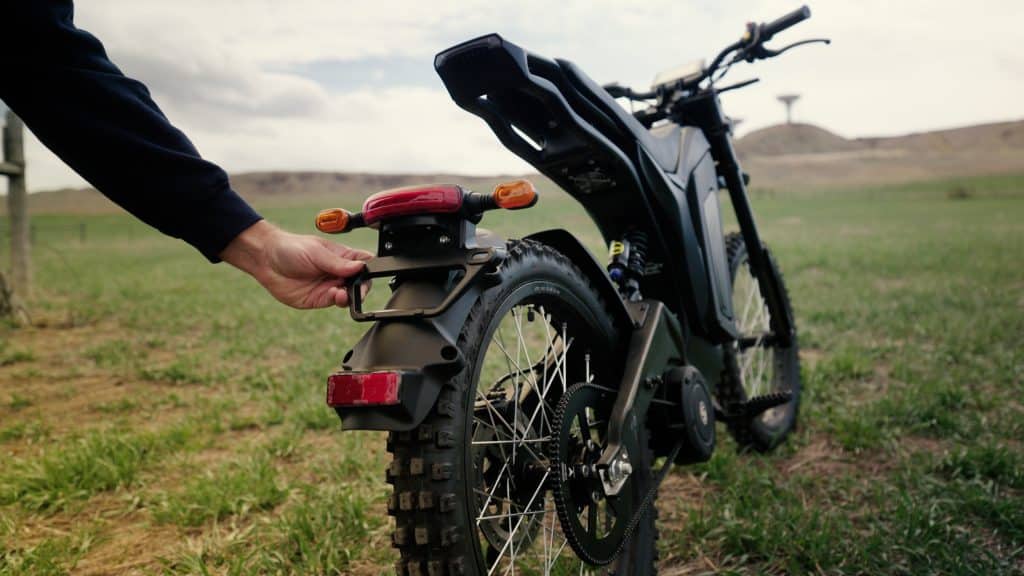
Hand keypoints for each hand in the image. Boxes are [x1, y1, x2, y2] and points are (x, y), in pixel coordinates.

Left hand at [220, 220, 372, 308]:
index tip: (369, 273)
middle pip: (361, 283)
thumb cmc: (290, 248)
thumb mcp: (316, 252)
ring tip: (343, 293)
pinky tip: (335, 295)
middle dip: (362, 287)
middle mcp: (338, 272)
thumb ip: (338, 262)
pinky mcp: (319, 299)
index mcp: (342, 257)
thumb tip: (360, 267)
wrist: (266, 260)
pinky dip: (338, 301)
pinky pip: (335, 302)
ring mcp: (330, 286)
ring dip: (351, 296)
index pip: (365, 263)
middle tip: (359, 289)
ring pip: (350, 296)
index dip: (371, 268)